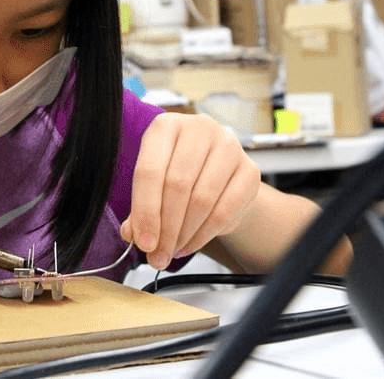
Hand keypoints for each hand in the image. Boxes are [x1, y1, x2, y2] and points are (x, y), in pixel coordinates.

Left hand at [120, 113, 260, 269]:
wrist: (220, 176)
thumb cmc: (179, 177)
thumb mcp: (153, 187)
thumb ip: (140, 210)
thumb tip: (133, 234)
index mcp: (166, 126)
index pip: (149, 171)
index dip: (145, 211)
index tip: (143, 242)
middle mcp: (199, 129)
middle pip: (177, 185)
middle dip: (165, 228)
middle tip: (157, 256)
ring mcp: (228, 146)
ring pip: (201, 199)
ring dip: (183, 234)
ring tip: (171, 251)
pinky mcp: (250, 170)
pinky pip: (224, 210)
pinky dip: (203, 235)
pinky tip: (190, 244)